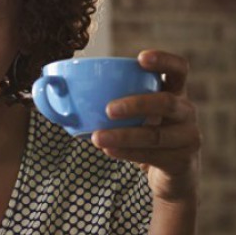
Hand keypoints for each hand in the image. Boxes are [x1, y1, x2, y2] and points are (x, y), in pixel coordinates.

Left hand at [91, 49, 200, 202]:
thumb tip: (48, 85)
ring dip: (124, 135)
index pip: (178, 70)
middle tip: (108, 109)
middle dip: (137, 103)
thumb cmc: (142, 136)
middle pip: (167, 102)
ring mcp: (187, 137)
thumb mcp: (131, 116)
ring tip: (96, 138)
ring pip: (155, 134)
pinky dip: (128, 153)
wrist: (169, 176)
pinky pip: (152, 155)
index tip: (140, 58)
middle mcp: (186, 112)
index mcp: (174, 93)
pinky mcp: (181, 161)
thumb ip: (102, 99)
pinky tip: (108, 151)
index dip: (163, 61)